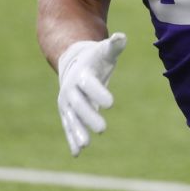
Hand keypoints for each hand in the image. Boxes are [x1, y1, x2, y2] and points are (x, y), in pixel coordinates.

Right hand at [56, 32, 126, 155]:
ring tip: (86, 145)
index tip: (111, 104)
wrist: (74, 62)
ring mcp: (68, 103)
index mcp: (82, 75)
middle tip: (102, 129)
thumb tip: (121, 37)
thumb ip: (113, 45)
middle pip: (80, 105)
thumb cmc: (96, 57)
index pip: (90, 85)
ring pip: (72, 119)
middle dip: (89, 117)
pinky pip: (69, 127)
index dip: (99, 93)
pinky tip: (77, 153)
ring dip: (78, 132)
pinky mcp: (67, 113)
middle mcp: (72, 90)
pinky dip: (72, 139)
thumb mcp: (104, 51)